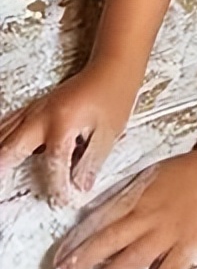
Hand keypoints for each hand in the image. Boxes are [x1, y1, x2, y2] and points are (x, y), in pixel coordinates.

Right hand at [0, 60, 139, 202]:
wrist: (112, 67)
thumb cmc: (114, 96)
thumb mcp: (110, 132)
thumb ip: (92, 162)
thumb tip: (80, 188)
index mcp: (62, 125)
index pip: (53, 165)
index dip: (57, 187)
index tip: (63, 201)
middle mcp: (41, 118)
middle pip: (10, 150)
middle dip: (1, 172)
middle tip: (0, 193)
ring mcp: (33, 111)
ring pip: (2, 137)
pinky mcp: (33, 108)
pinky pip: (7, 125)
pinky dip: (0, 139)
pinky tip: (1, 151)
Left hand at [51, 145, 196, 268]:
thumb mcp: (157, 173)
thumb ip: (131, 193)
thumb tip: (103, 211)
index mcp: (139, 196)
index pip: (99, 221)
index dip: (76, 241)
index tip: (57, 260)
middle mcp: (148, 215)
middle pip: (107, 242)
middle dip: (80, 264)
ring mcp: (169, 231)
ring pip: (131, 259)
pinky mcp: (192, 243)